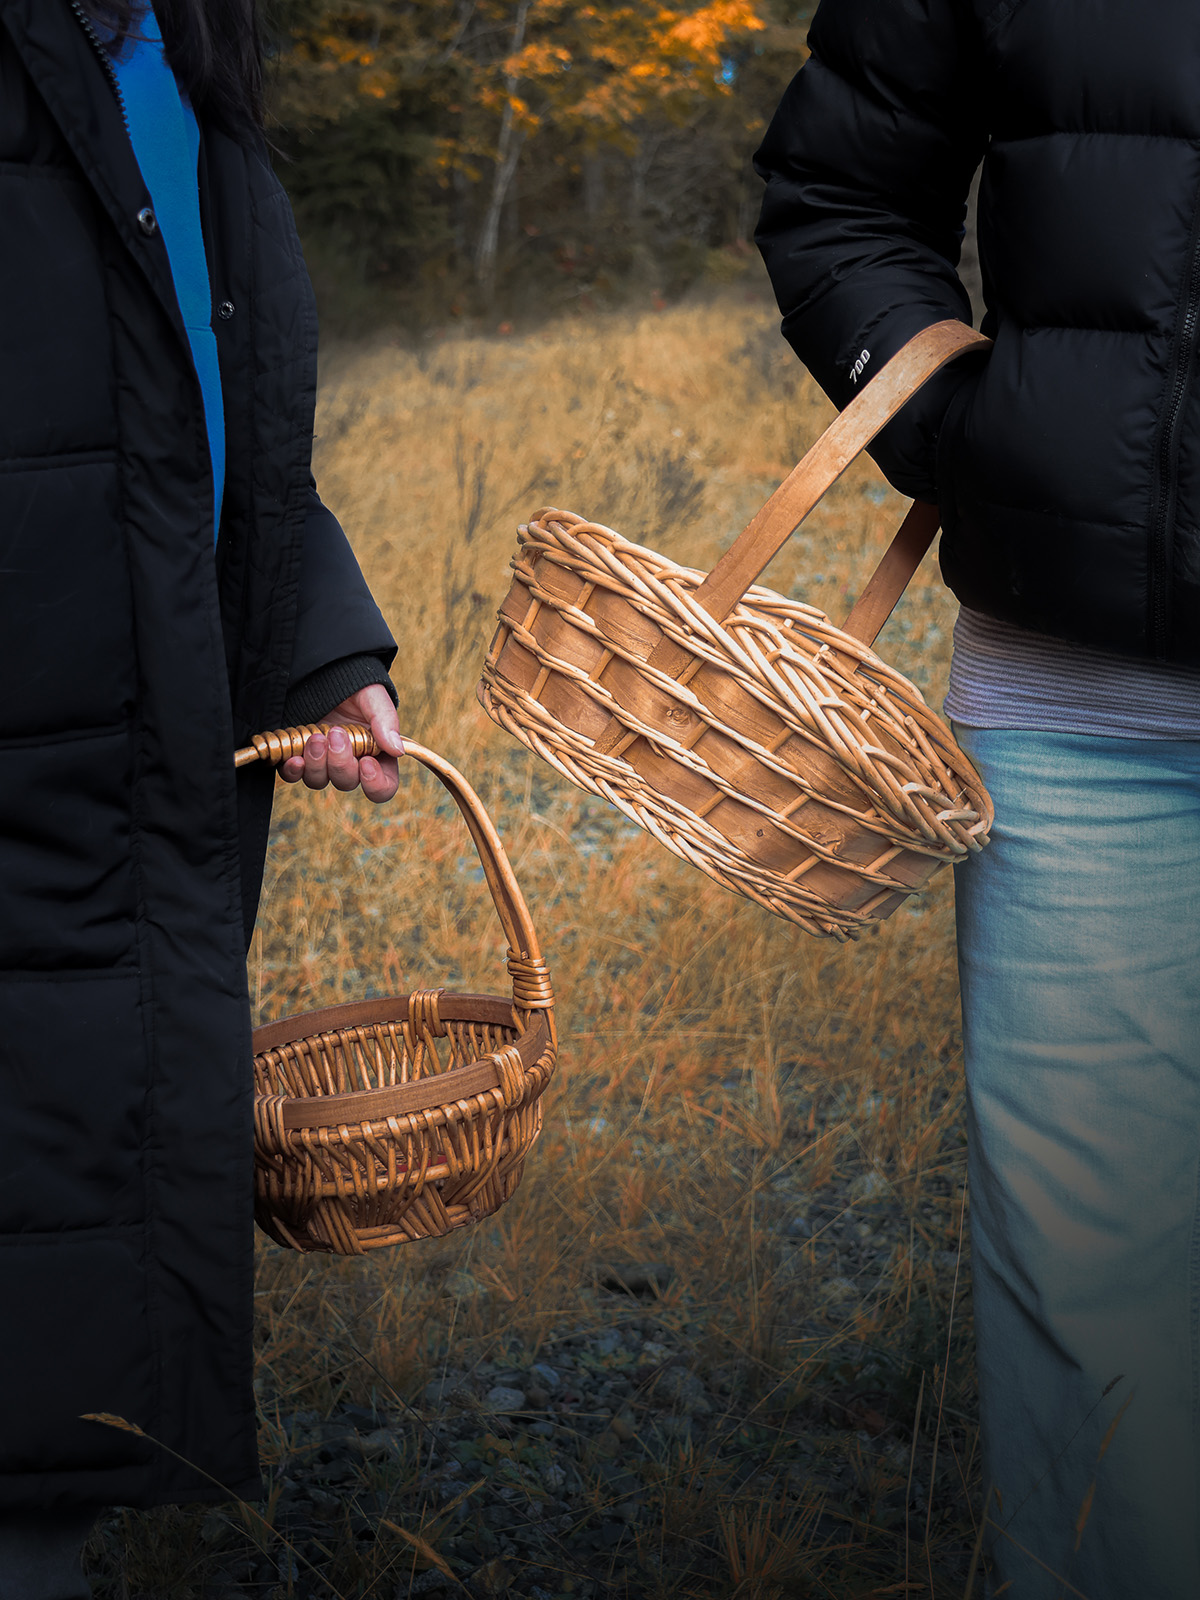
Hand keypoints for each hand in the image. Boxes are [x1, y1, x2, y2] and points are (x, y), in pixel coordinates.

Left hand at [279, 683, 404, 802]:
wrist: (324, 672)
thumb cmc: (355, 687)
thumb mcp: (374, 698)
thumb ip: (386, 721)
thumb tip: (397, 751)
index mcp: (376, 755)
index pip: (383, 786)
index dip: (376, 784)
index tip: (366, 762)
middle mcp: (350, 763)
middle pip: (347, 782)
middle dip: (340, 762)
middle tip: (336, 734)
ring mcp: (323, 762)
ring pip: (320, 781)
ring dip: (317, 764)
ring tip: (316, 738)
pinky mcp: (299, 756)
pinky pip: (294, 775)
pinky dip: (293, 771)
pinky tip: (294, 758)